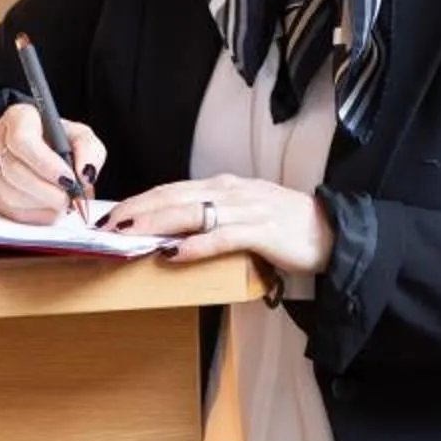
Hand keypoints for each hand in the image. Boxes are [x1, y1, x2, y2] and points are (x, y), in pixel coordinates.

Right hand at [0, 101, 106, 223]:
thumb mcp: (77, 136)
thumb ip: (89, 149)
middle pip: (15, 172)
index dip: (47, 165)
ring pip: (12, 196)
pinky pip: (10, 212)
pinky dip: (35, 216)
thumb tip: (86, 174)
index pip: (22, 141)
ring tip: (62, 203)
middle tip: (70, 199)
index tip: (69, 180)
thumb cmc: (54, 142)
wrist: (29, 151)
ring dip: (43, 206)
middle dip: (48, 192)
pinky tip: (49, 209)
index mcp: (18, 118)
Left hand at [107, 176, 333, 278]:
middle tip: (107, 226)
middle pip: (173, 196)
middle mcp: (231, 191)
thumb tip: (174, 236)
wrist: (333, 232)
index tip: (112, 215)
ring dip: (155, 224)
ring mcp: (246, 209)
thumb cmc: (286, 229)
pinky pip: (221, 237)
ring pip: (191, 213)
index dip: (139, 201)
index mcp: (224, 187)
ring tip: (128, 237)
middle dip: (136, 211)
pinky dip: (195, 245)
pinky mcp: (262, 231)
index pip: (171, 189)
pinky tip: (173, 253)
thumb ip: (212, 221)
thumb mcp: (243, 217)